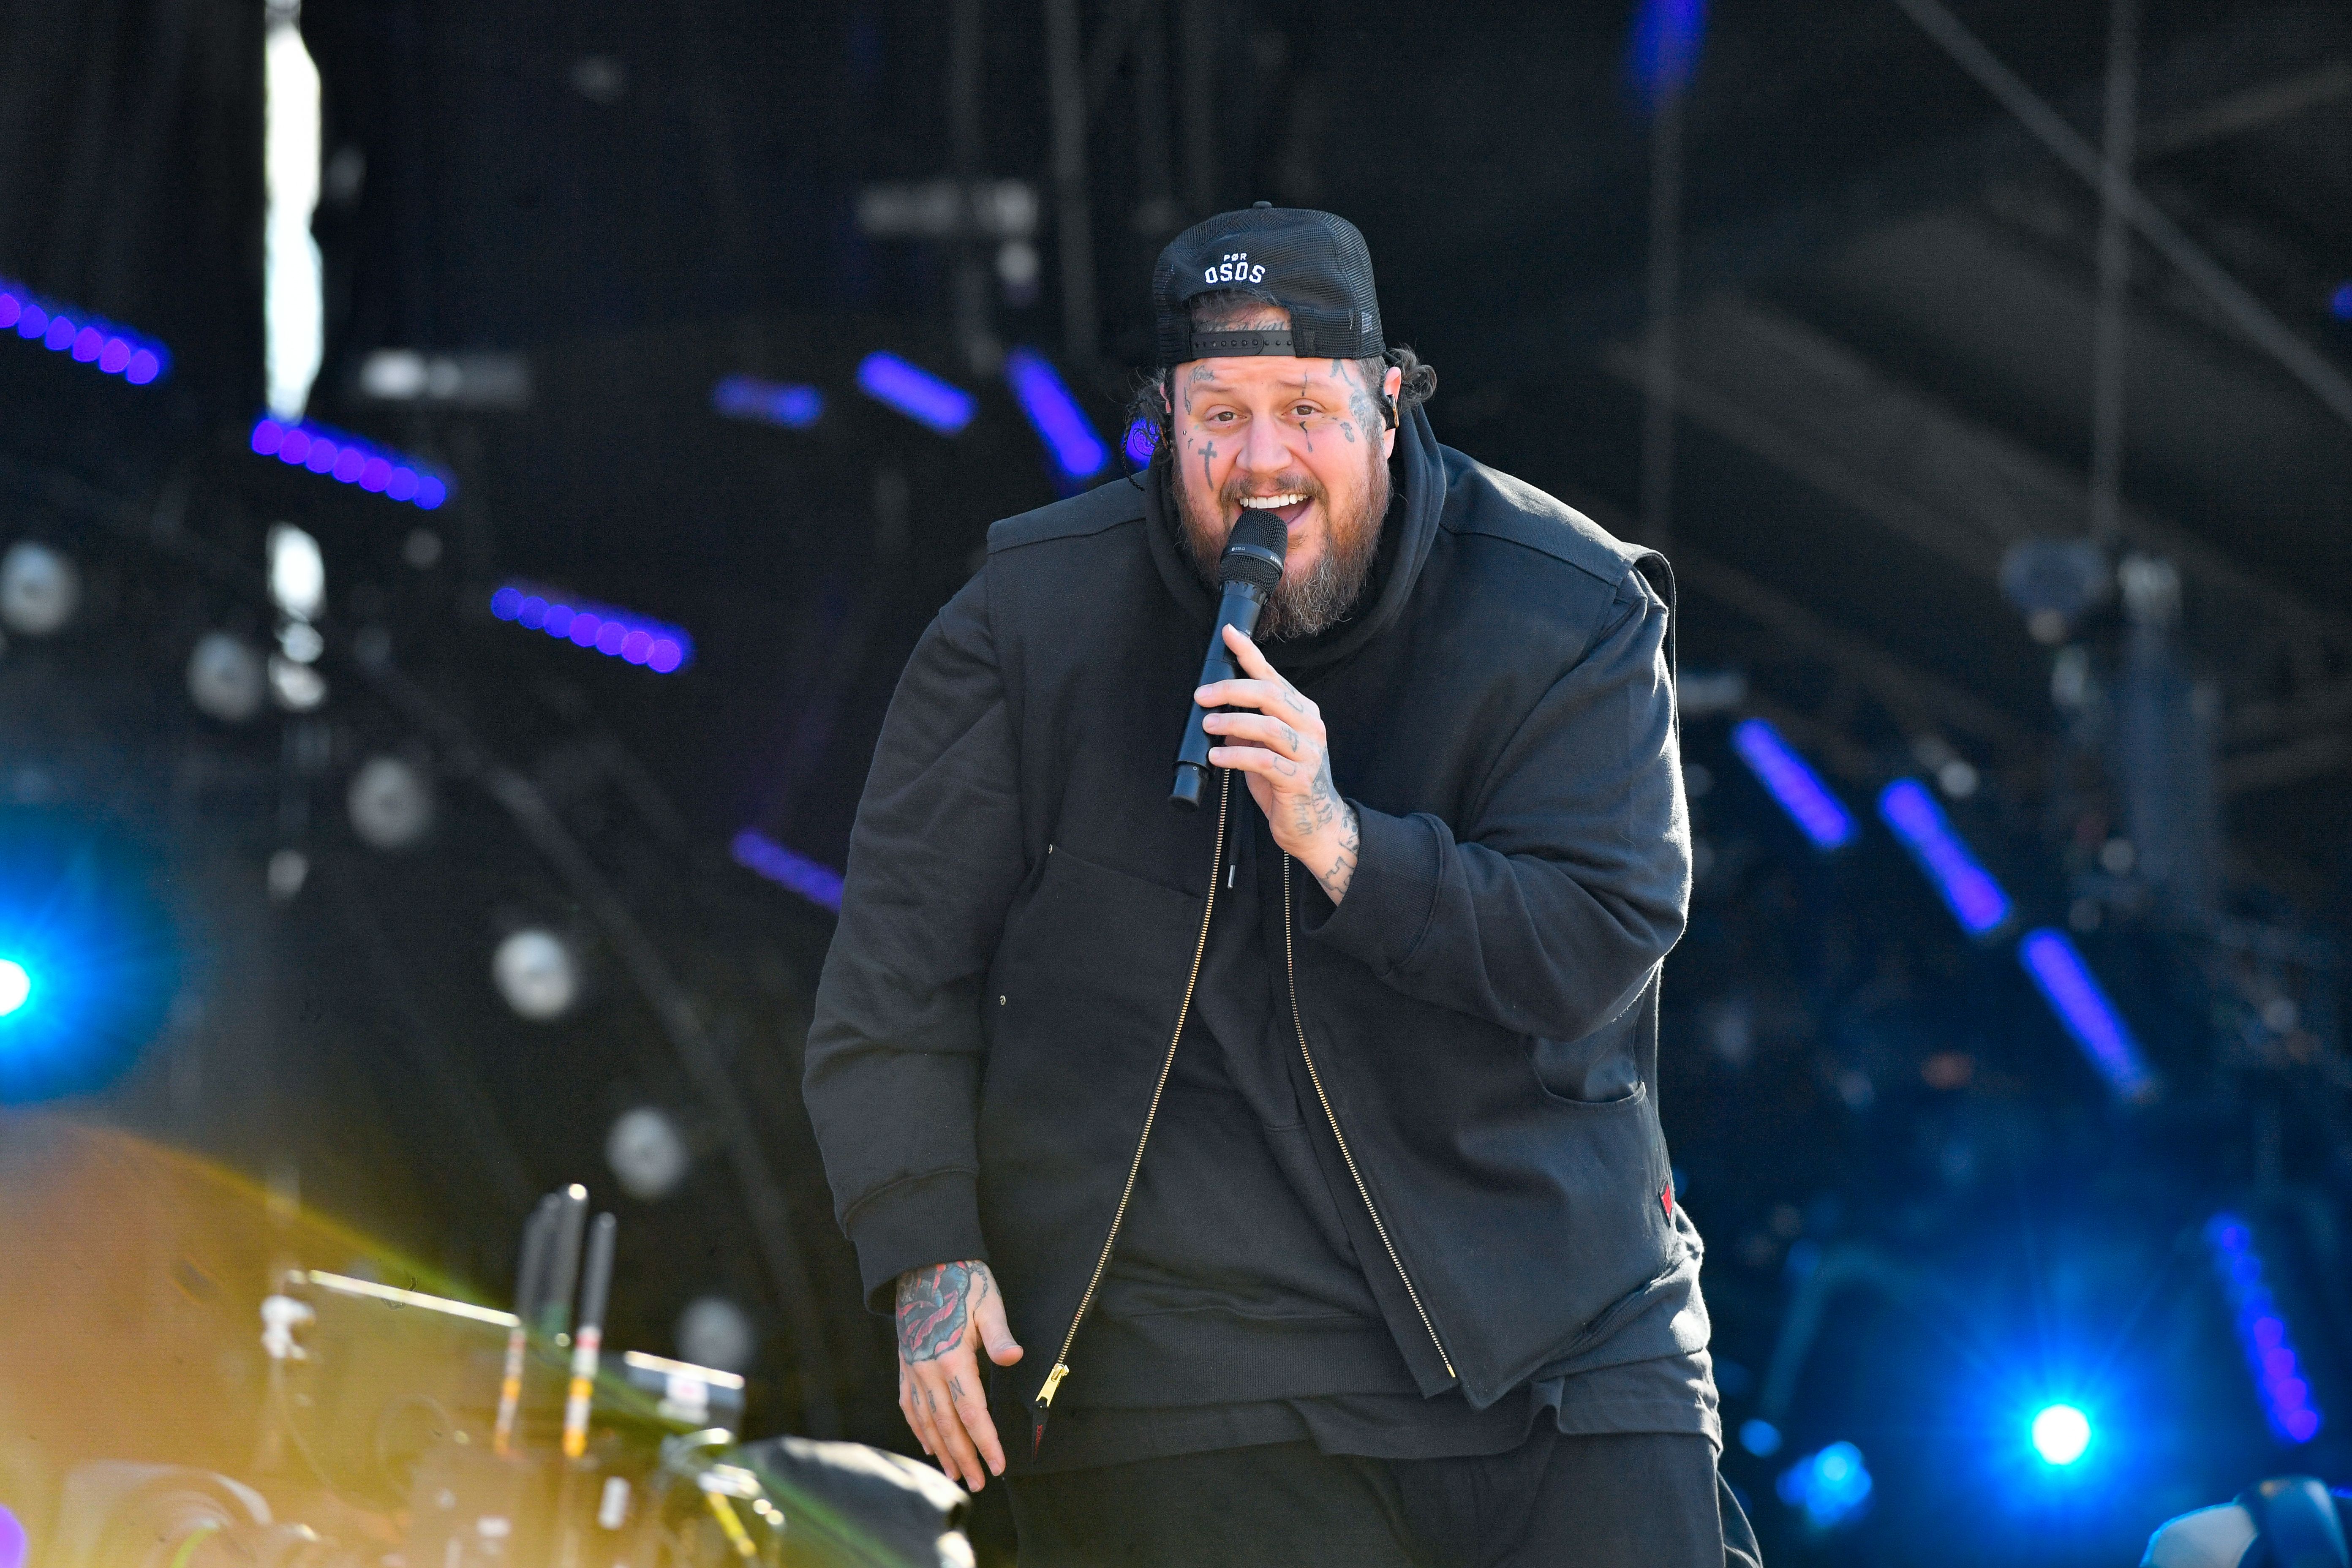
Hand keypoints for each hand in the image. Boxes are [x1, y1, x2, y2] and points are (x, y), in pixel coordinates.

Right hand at [895, 1260, 1022, 1489]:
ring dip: (941, 1450)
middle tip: (978, 1483)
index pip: (972, 1412)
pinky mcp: (904, 1363)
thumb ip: (999, 1336)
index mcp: (952, 1358)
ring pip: (926, 1420)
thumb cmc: (964, 1282)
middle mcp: (927, 1369)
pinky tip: (928, 1443)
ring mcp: (912, 1368)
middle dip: (964, 1457)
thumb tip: (1015, 1358)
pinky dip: (918, 1428)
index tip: (998, 1466)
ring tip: (954, 1474)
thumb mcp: (989, 1304)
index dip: (985, 1442)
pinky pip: (909, 1404)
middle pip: (947, 1425)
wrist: (924, 1262)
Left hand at [1196, 623, 1360, 902]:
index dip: (1249, 653)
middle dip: (1232, 690)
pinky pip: (1264, 760)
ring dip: (1232, 722)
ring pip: (1267, 726)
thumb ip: (1249, 727)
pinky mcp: (1299, 779)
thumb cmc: (1286, 785)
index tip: (1227, 634)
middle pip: (1270, 694)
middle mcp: (1310, 726)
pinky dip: (1236, 756)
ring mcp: (1308, 752)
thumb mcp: (1266, 748)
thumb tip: (1219, 711)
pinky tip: (1217, 757)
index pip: (1273, 675)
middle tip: (1202, 695)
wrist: (1314, 827)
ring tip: (1207, 724)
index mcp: (1302, 711)